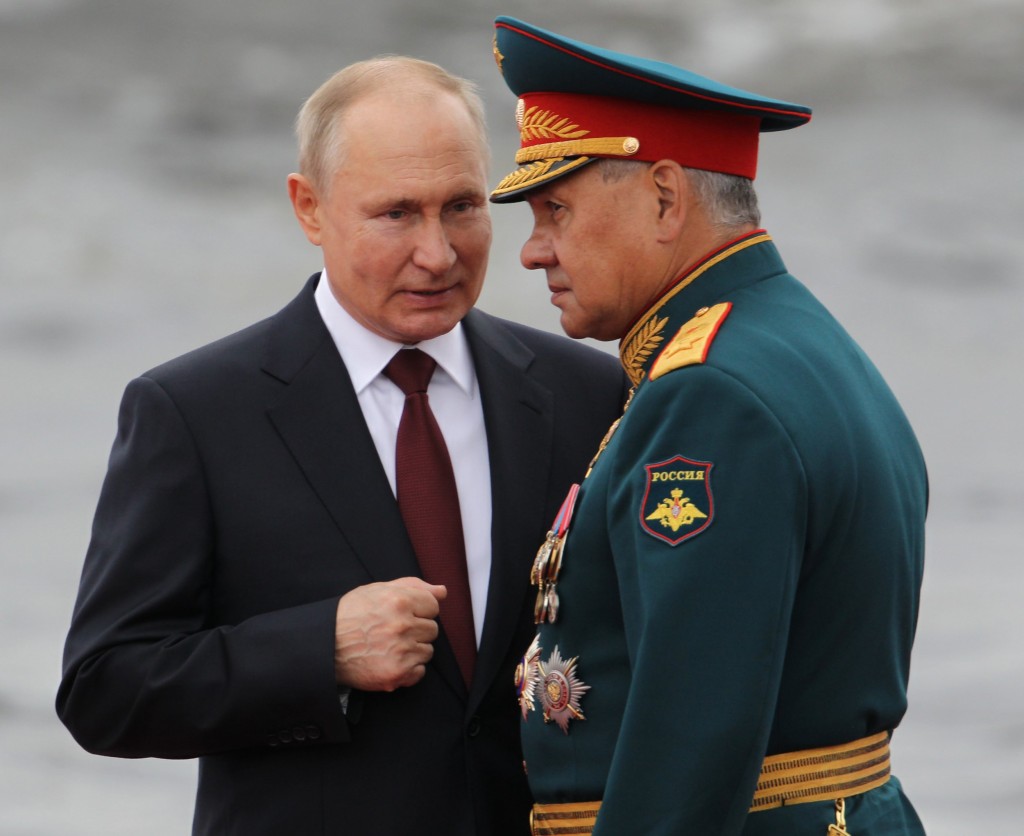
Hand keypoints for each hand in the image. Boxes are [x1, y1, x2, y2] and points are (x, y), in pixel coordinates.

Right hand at [334, 577, 446, 691]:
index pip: (433, 606)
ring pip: (427, 651)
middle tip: (392, 632)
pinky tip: (390, 661)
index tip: (402, 615)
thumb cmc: (350, 615)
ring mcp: (401, 651)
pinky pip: (420, 671)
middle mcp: (403, 625)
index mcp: (400, 600)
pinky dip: (408, 669)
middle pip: (432, 629)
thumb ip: (413, 586)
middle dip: (416, 630)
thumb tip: (442, 592)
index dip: (418, 610)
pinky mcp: (397, 674)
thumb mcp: (377, 590)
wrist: (325, 646)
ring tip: (389, 646)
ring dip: (413, 650)